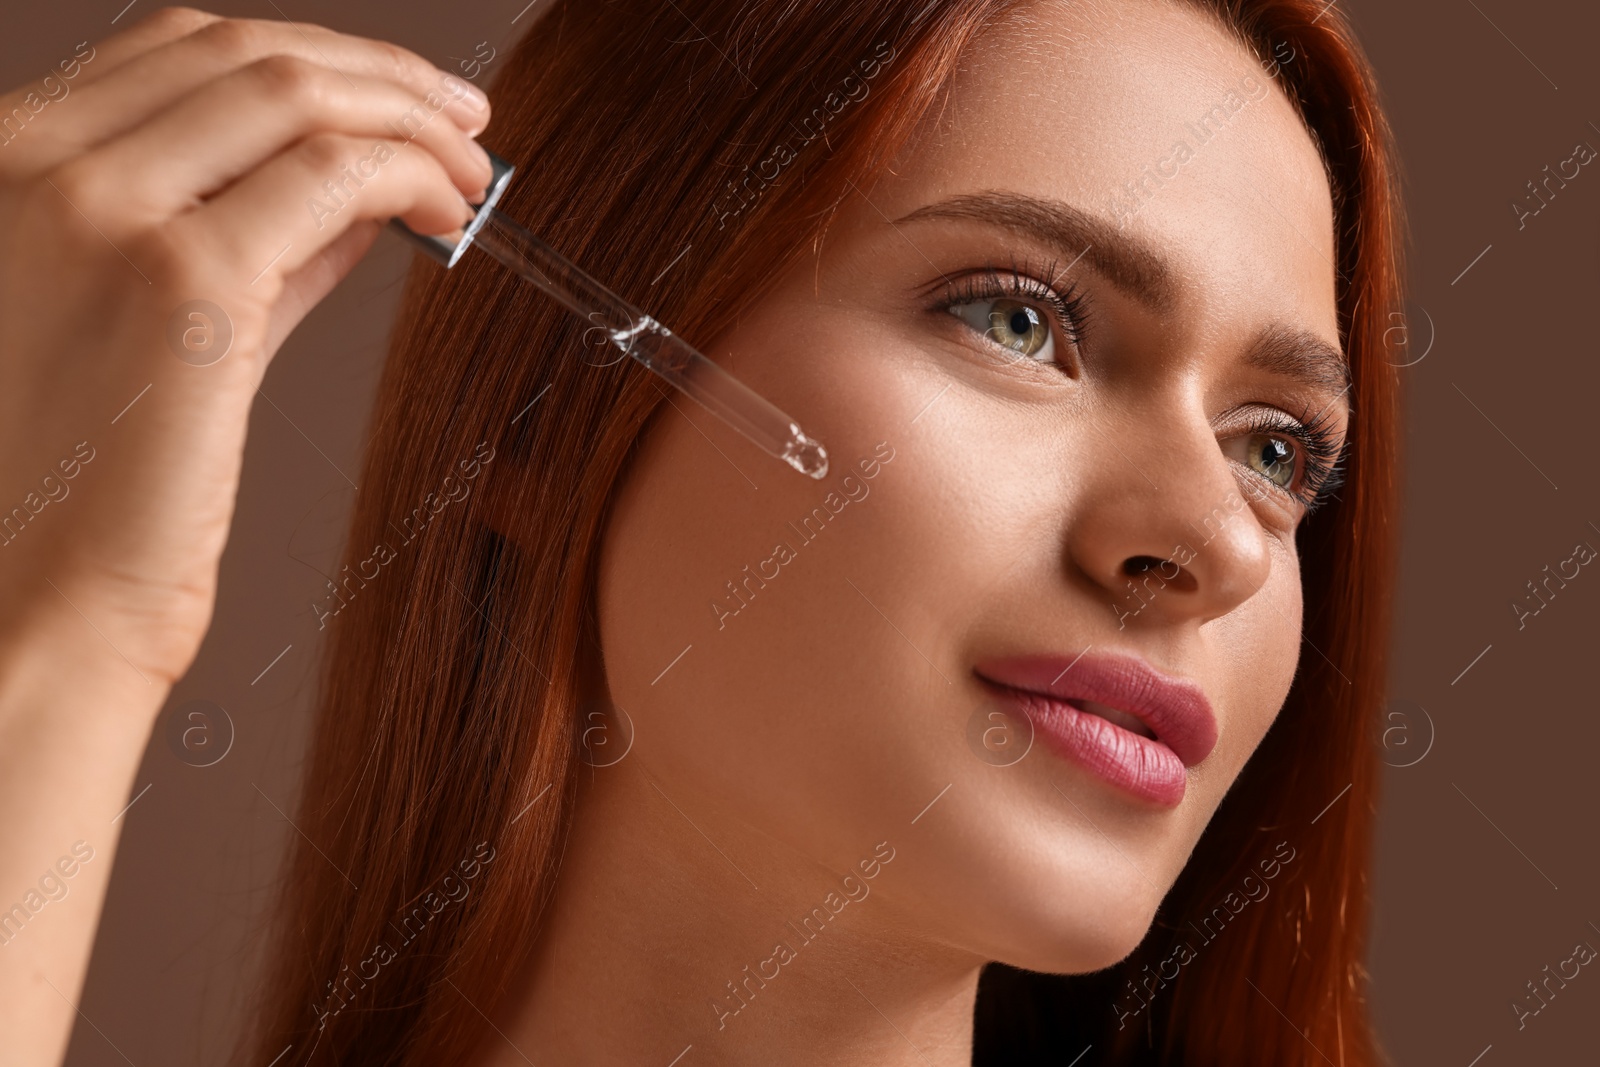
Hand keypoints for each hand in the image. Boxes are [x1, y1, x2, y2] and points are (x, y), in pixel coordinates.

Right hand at [0, 11, 495, 1062]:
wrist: (33, 602)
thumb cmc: (84, 486)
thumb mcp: (161, 323)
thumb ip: (247, 243)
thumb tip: (355, 190)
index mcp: (9, 162)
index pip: (178, 50)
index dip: (307, 56)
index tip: (392, 94)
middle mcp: (34, 162)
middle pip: (242, 51)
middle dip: (377, 72)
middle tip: (459, 117)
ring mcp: (100, 210)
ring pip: (292, 91)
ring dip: (409, 114)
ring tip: (471, 164)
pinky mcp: (181, 280)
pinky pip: (331, 174)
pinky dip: (412, 171)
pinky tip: (449, 207)